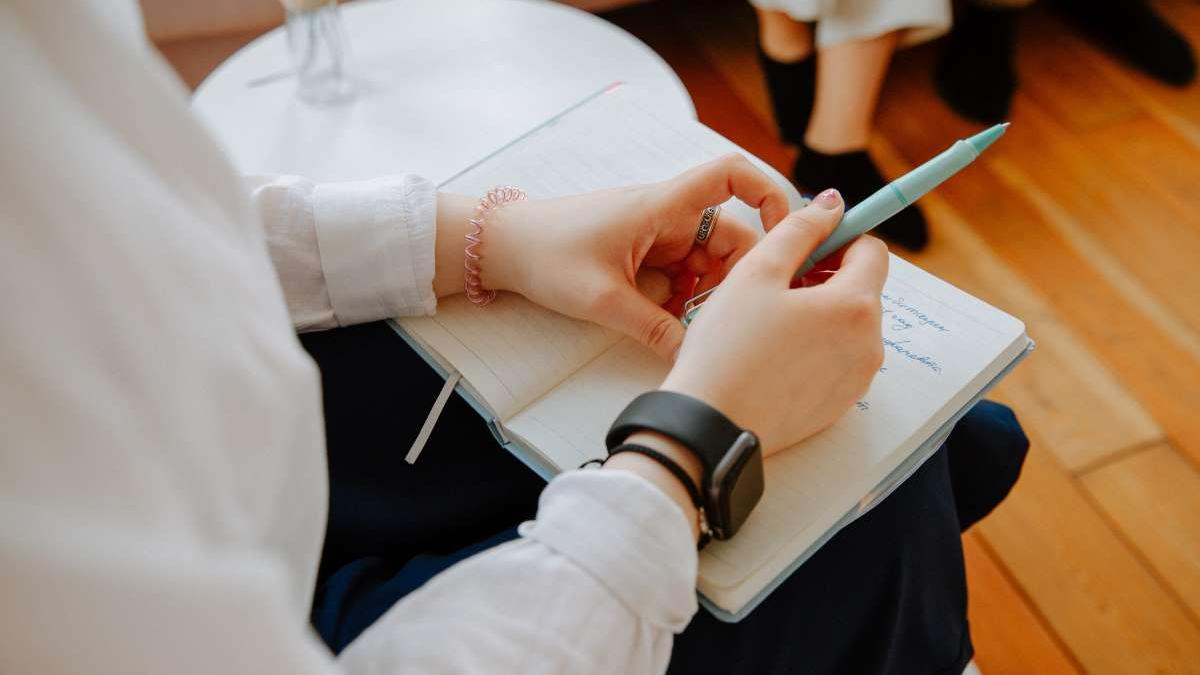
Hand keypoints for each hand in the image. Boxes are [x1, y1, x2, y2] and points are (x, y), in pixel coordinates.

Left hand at [477, 155, 790, 360]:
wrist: (502, 247)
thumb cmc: (545, 254)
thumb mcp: (601, 299)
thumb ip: (653, 328)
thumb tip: (692, 356)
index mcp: (662, 206)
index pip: (731, 175)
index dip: (769, 194)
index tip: (785, 234)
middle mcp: (667, 214)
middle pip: (731, 235)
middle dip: (735, 277)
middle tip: (724, 318)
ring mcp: (657, 235)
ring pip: (708, 262)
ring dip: (708, 293)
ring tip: (690, 326)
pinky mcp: (645, 254)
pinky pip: (683, 274)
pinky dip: (685, 298)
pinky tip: (671, 324)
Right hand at [660, 189, 888, 454]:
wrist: (711, 424)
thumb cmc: (727, 348)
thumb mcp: (757, 272)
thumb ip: (800, 229)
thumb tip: (832, 204)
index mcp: (855, 305)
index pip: (872, 251)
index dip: (838, 238)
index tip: (804, 244)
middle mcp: (869, 344)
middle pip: (861, 289)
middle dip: (825, 277)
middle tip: (775, 284)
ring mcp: (857, 379)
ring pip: (848, 326)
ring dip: (819, 313)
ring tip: (769, 321)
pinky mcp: (840, 404)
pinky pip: (837, 360)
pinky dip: (814, 347)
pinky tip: (773, 354)